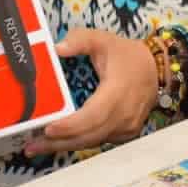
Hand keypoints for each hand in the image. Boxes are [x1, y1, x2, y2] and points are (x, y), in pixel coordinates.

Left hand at [25, 29, 157, 155]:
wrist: (156, 69)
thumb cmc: (128, 56)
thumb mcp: (103, 40)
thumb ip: (80, 40)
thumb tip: (58, 48)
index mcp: (118, 92)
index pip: (93, 116)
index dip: (71, 126)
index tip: (49, 129)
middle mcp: (124, 115)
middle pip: (89, 136)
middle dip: (59, 142)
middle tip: (31, 145)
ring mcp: (126, 127)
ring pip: (92, 142)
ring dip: (65, 145)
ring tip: (37, 147)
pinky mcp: (124, 133)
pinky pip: (98, 141)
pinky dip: (78, 143)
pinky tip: (59, 142)